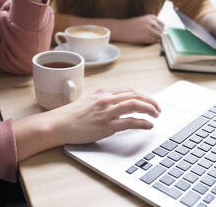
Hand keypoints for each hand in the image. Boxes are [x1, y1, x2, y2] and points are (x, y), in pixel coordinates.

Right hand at [13, 88, 160, 160]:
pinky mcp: (106, 126)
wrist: (58, 124)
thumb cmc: (70, 115)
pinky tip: (148, 125)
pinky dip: (142, 122)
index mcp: (102, 93)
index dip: (142, 95)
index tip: (149, 100)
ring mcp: (106, 112)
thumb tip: (114, 104)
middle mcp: (106, 99)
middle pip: (135, 95)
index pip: (128, 90)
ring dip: (150, 109)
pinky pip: (129, 121)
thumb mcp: (87, 102)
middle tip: (158, 108)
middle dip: (150, 101)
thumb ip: (102, 100)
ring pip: (135, 105)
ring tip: (156, 115)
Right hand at [119, 15, 163, 43]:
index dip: (160, 30)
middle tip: (152, 38)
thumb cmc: (130, 26)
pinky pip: (154, 41)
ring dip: (156, 39)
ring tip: (148, 39)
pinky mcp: (146, 37)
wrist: (121, 29)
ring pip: (159, 37)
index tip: (157, 34)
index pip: (162, 25)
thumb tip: (160, 31)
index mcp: (151, 17)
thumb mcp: (143, 20)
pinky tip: (146, 41)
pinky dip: (152, 43)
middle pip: (162, 31)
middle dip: (159, 35)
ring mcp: (149, 29)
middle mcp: (152, 22)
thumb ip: (151, 23)